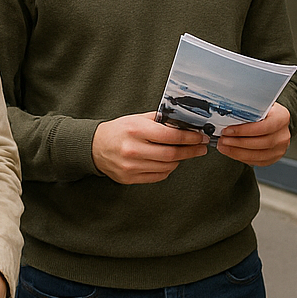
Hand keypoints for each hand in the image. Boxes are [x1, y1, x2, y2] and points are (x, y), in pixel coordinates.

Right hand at [92, 112, 207, 183]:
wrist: (95, 147)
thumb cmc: (119, 130)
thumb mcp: (137, 118)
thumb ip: (159, 120)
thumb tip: (184, 123)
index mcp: (136, 130)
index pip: (170, 136)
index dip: (189, 137)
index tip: (200, 137)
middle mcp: (133, 150)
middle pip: (171, 154)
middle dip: (191, 151)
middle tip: (201, 147)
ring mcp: (131, 166)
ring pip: (167, 166)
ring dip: (180, 160)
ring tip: (186, 153)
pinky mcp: (129, 178)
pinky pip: (158, 176)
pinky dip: (168, 169)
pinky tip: (170, 162)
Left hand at [217, 103, 291, 165]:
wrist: (274, 120)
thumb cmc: (265, 112)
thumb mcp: (259, 105)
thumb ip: (248, 109)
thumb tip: (228, 113)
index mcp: (282, 117)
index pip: (263, 127)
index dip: (244, 131)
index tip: (228, 130)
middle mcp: (283, 134)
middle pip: (260, 143)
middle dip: (238, 142)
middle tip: (223, 140)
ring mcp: (280, 148)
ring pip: (258, 155)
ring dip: (237, 152)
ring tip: (224, 147)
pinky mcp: (274, 158)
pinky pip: (257, 161)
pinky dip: (242, 158)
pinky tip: (232, 152)